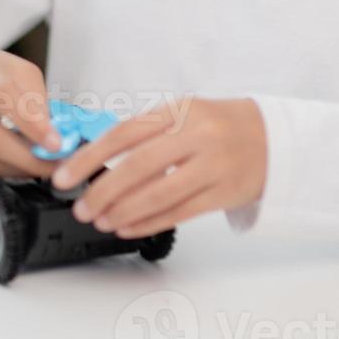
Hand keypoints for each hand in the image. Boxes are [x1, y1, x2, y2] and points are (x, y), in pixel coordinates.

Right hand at [0, 44, 61, 178]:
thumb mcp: (16, 70)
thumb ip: (36, 99)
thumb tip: (55, 135)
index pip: (3, 95)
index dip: (32, 123)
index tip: (56, 144)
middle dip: (31, 159)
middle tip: (58, 165)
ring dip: (20, 168)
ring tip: (43, 163)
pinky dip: (5, 169)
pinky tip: (19, 161)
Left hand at [51, 97, 266, 237]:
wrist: (272, 137)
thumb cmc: (217, 126)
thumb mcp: (183, 115)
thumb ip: (145, 134)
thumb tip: (95, 161)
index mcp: (178, 111)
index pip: (123, 133)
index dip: (89, 157)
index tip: (65, 176)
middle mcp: (196, 135)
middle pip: (138, 166)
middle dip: (103, 191)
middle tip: (81, 207)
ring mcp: (212, 165)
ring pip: (159, 193)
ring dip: (123, 212)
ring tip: (101, 221)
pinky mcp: (224, 192)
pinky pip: (180, 212)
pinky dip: (149, 222)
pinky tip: (128, 228)